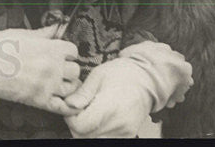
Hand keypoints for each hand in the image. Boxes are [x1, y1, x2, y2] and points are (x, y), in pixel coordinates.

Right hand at [0, 23, 82, 115]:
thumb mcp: (22, 34)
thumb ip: (43, 33)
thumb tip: (55, 28)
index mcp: (50, 48)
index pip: (73, 51)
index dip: (67, 52)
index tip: (61, 54)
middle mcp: (53, 67)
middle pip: (75, 70)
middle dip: (68, 68)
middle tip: (58, 68)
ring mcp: (48, 85)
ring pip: (73, 88)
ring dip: (68, 85)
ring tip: (58, 83)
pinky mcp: (40, 100)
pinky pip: (65, 108)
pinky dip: (70, 106)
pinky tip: (68, 102)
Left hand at [63, 42, 192, 137]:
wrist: (146, 80)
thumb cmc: (122, 74)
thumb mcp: (98, 75)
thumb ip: (83, 93)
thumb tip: (68, 105)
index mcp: (110, 107)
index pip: (80, 125)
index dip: (70, 117)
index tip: (71, 105)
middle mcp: (119, 124)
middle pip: (84, 136)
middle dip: (75, 123)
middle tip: (78, 107)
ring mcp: (124, 132)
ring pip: (93, 140)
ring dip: (84, 130)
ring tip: (87, 111)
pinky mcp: (127, 135)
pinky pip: (105, 140)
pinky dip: (95, 132)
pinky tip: (97, 117)